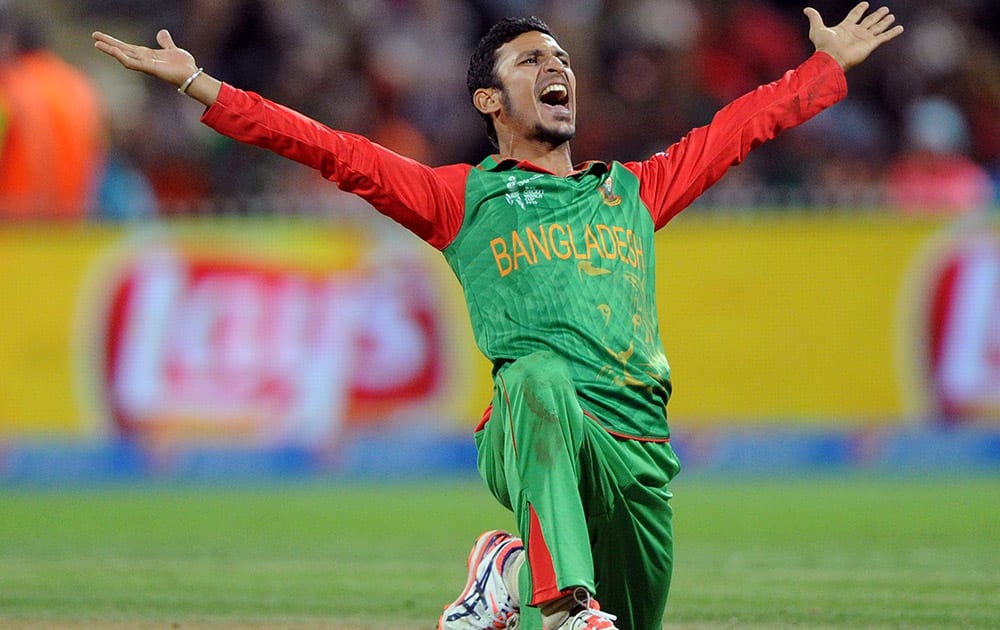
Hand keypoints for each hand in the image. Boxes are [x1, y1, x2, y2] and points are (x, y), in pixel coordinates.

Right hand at [92, 29, 219, 103]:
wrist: (192, 75)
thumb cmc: (183, 65)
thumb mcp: (173, 49)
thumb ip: (165, 42)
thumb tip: (161, 32)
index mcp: (147, 54)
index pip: (126, 47)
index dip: (114, 41)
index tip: (101, 36)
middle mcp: (143, 59)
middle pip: (121, 50)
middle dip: (108, 43)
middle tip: (94, 37)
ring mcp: (145, 65)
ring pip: (123, 56)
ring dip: (111, 50)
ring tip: (97, 44)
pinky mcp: (149, 68)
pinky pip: (132, 63)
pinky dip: (122, 57)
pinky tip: (114, 51)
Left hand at [804, 2, 902, 70]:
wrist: (831, 59)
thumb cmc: (823, 46)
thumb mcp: (817, 29)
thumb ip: (814, 18)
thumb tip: (806, 9)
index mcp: (845, 27)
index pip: (855, 15)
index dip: (859, 9)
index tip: (865, 4)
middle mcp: (856, 32)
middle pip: (869, 21)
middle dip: (876, 15)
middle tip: (884, 9)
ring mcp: (864, 38)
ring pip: (877, 27)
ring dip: (885, 21)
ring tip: (891, 15)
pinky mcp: (870, 44)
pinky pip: (884, 37)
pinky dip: (893, 32)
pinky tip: (900, 28)